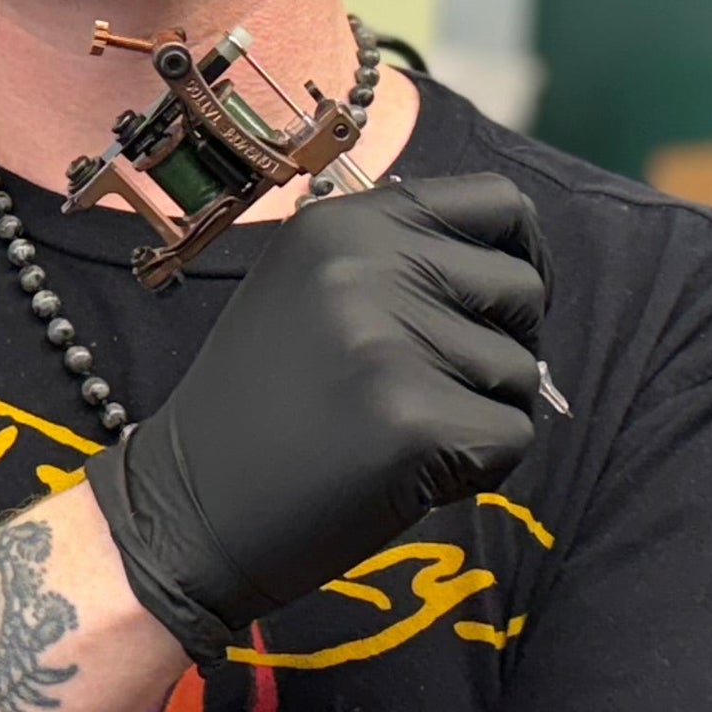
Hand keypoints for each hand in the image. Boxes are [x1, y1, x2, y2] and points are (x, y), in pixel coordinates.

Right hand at [84, 174, 550, 662]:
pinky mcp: (415, 422)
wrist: (188, 509)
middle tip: (428, 389)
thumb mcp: (312, 292)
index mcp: (342, 225)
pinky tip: (404, 474)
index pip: (498, 202)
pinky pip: (511, 439)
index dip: (522, 255)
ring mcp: (391, 342)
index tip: (500, 304)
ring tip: (395, 433)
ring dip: (481, 414)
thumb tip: (521, 265)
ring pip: (520, 373)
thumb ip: (400, 260)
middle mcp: (366, 266)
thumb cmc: (263, 405)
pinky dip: (477, 469)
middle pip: (523, 290)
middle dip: (503, 345)